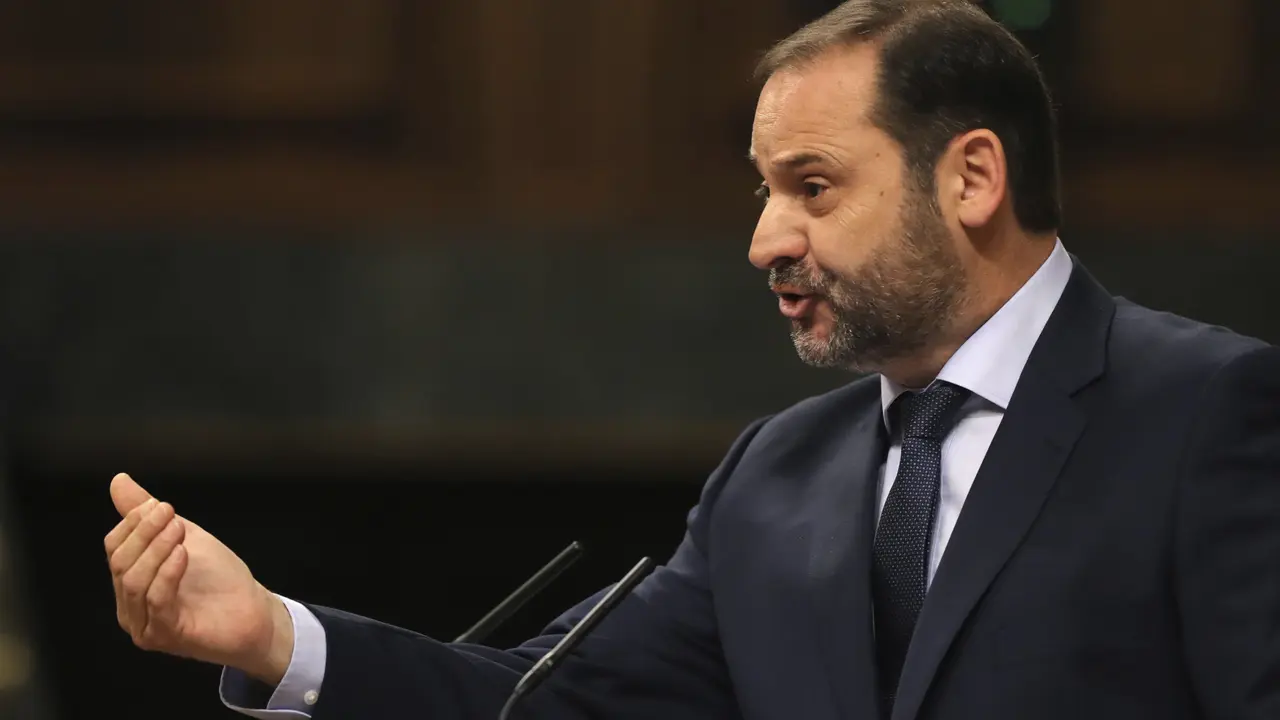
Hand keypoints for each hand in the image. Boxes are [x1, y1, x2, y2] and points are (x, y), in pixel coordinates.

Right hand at [104, 473, 294, 684]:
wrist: (254, 611)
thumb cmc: (219, 578)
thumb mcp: (182, 535)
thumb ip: (147, 514)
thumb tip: (119, 481)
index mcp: (130, 583)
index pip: (114, 548)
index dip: (134, 524)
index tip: (160, 505)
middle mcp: (130, 607)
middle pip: (120, 564)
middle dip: (145, 533)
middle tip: (170, 515)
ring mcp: (144, 625)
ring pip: (134, 581)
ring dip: (157, 549)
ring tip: (180, 530)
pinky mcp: (164, 636)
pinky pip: (156, 600)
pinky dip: (167, 573)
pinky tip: (183, 554)